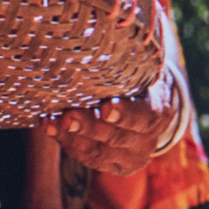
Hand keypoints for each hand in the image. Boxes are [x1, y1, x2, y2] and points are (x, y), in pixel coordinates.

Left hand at [41, 78, 179, 175]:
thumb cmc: (137, 83)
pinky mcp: (113, 167)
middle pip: (117, 137)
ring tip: (50, 122)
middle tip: (67, 116)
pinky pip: (87, 159)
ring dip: (71, 137)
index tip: (106, 106)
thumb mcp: (139, 73)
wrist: (147, 112)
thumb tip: (96, 41)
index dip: (125, 113)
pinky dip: (66, 143)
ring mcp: (130, 157)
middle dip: (89, 126)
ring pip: (98, 153)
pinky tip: (50, 128)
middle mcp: (147, 141)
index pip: (143, 117)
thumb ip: (125, 67)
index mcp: (158, 114)